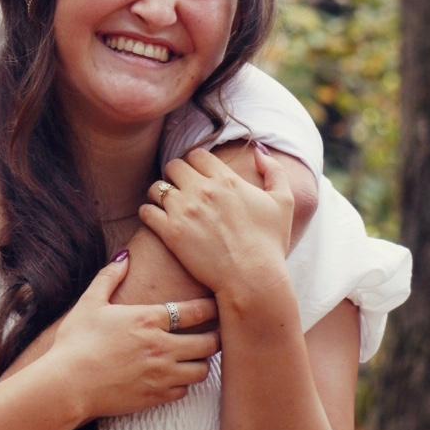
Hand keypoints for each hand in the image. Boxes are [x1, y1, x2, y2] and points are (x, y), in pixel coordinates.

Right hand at [47, 254, 219, 420]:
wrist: (66, 385)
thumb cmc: (76, 342)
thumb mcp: (90, 303)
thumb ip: (109, 277)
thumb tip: (124, 256)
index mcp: (148, 319)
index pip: (196, 312)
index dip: (212, 308)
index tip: (216, 306)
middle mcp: (161, 347)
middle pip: (209, 343)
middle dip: (217, 337)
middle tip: (215, 333)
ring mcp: (160, 374)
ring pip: (202, 370)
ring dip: (202, 362)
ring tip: (197, 356)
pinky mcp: (155, 397)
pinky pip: (184, 391)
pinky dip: (184, 383)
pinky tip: (175, 376)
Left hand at [140, 146, 293, 298]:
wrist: (253, 279)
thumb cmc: (270, 244)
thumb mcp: (283, 202)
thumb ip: (274, 171)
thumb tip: (258, 149)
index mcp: (226, 179)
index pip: (197, 154)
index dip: (195, 163)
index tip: (197, 175)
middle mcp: (202, 190)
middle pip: (173, 166)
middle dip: (175, 175)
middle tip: (180, 189)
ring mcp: (184, 210)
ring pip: (156, 187)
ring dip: (160, 194)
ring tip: (167, 206)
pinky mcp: (170, 232)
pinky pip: (146, 211)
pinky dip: (149, 213)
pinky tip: (157, 220)